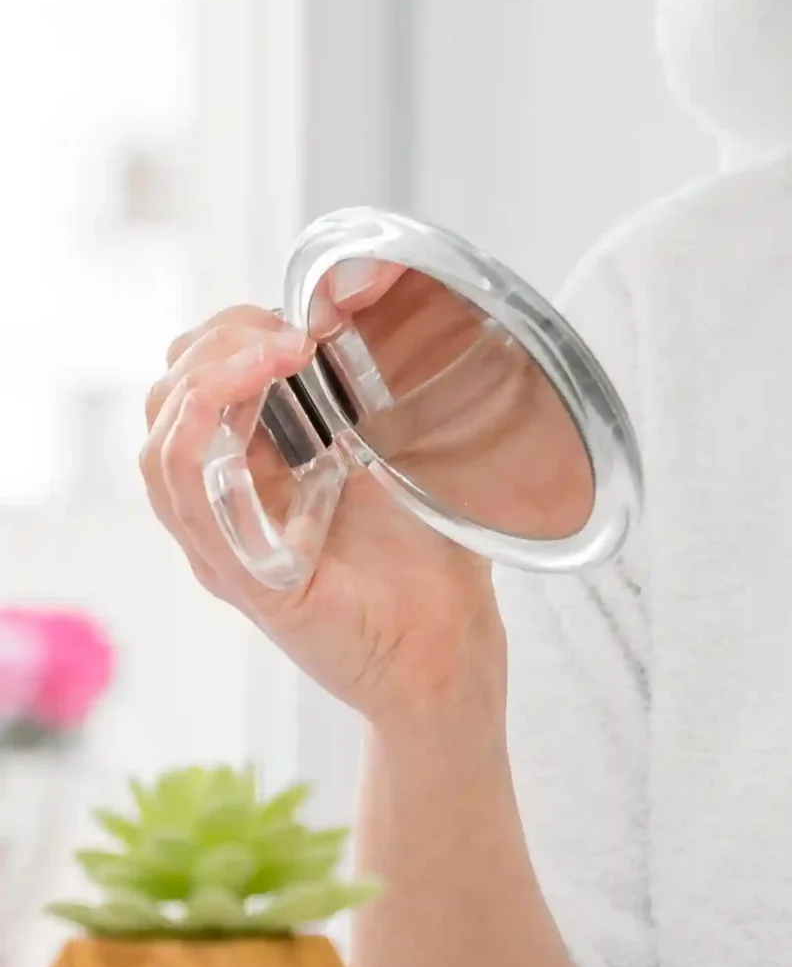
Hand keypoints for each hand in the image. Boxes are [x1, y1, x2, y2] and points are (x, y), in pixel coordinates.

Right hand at [140, 300, 503, 725]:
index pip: (193, 387)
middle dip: (216, 346)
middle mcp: (222, 513)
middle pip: (166, 407)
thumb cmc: (432, 565)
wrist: (454, 654)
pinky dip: (203, 434)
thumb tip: (367, 312)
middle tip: (286, 331)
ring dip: (210, 379)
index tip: (292, 316)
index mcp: (250, 478)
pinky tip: (247, 390)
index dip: (226, 337)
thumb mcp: (399, 459)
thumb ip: (372, 398)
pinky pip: (188, 500)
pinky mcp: (244, 581)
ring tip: (275, 350)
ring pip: (163, 448)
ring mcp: (223, 550)